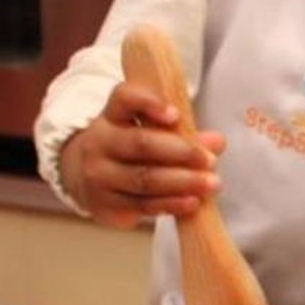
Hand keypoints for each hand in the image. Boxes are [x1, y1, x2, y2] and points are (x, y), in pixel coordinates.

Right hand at [59, 80, 224, 228]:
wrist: (86, 180)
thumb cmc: (128, 150)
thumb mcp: (148, 133)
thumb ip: (182, 134)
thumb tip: (217, 142)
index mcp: (112, 115)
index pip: (126, 98)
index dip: (151, 103)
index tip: (176, 115)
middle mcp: (100, 142)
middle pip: (141, 144)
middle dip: (181, 152)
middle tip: (210, 160)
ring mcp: (99, 176)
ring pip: (144, 179)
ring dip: (183, 182)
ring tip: (212, 183)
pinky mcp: (104, 205)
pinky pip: (143, 205)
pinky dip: (171, 204)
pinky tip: (192, 202)